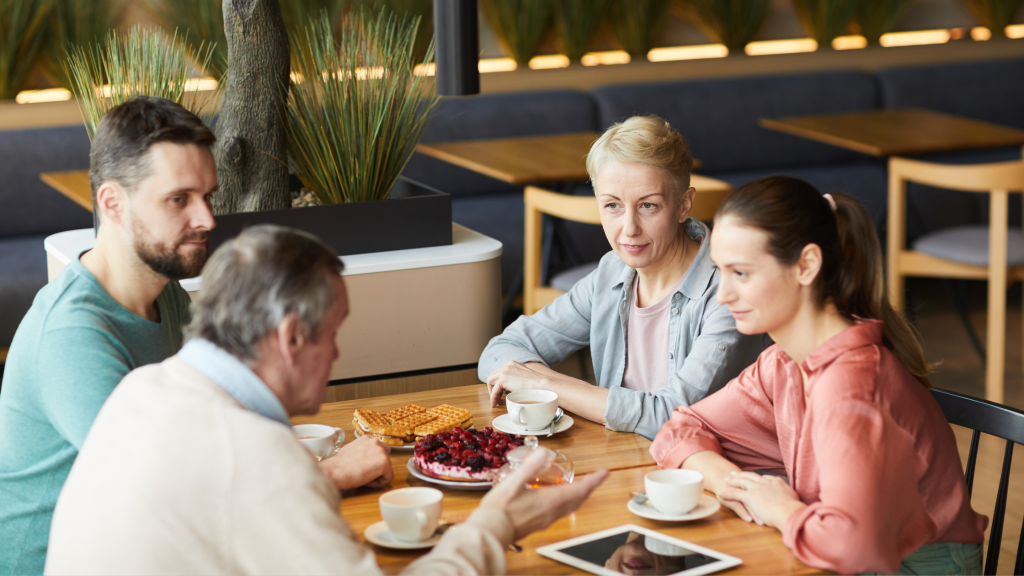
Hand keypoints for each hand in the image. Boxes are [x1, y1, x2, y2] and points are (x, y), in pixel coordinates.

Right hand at [319, 435, 393, 490]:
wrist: (334, 471)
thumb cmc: (338, 466)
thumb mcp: (351, 451)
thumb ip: (363, 451)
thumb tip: (367, 459)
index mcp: (367, 439)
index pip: (379, 450)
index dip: (372, 462)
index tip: (362, 466)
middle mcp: (376, 442)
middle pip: (386, 458)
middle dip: (378, 467)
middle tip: (364, 472)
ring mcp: (381, 452)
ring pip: (387, 469)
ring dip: (377, 475)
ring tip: (362, 477)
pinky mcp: (385, 463)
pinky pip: (388, 478)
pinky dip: (378, 483)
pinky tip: (366, 481)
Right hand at [479, 450, 608, 540]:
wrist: (491, 531)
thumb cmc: (500, 509)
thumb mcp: (513, 482)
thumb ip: (530, 466)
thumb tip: (543, 452)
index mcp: (550, 500)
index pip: (580, 490)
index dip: (594, 480)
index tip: (604, 472)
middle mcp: (552, 512)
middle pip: (579, 499)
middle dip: (590, 487)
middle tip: (597, 476)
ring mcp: (547, 519)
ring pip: (571, 506)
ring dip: (580, 495)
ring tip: (583, 485)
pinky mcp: (540, 523)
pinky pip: (562, 511)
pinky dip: (568, 501)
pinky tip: (560, 497)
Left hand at [486, 361, 548, 406]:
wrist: (542, 385)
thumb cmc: (538, 385)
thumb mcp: (526, 378)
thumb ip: (518, 379)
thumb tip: (513, 387)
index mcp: (513, 364)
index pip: (500, 372)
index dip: (497, 383)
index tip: (500, 392)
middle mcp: (508, 365)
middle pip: (493, 375)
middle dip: (492, 387)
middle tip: (496, 397)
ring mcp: (505, 371)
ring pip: (490, 381)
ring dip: (491, 392)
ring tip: (495, 401)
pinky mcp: (503, 378)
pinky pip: (494, 390)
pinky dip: (493, 397)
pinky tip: (495, 403)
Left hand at [718, 471, 804, 529]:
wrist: (789, 512)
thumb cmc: (793, 509)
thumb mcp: (793, 497)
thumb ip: (788, 495)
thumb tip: (789, 498)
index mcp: (776, 482)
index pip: (763, 477)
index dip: (755, 477)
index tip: (751, 477)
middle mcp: (765, 482)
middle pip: (750, 476)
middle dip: (742, 474)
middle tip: (734, 473)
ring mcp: (757, 488)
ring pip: (741, 481)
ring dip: (733, 480)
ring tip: (726, 480)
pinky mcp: (750, 496)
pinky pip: (735, 493)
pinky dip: (727, 493)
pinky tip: (721, 494)